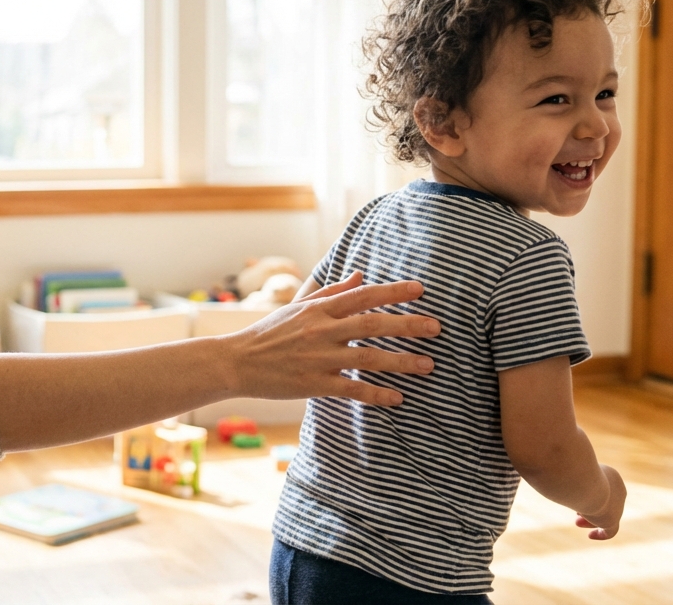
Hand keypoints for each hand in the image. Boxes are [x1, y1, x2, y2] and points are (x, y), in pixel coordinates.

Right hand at [225, 272, 437, 405]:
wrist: (236, 362)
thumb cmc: (269, 333)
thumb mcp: (298, 306)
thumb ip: (332, 291)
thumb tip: (361, 275)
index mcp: (319, 309)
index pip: (362, 295)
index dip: (393, 292)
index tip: (421, 290)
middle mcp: (321, 330)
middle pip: (372, 325)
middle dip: (407, 325)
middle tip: (436, 328)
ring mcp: (318, 358)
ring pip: (368, 358)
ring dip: (401, 362)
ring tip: (428, 365)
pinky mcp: (313, 384)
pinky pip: (351, 390)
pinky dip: (376, 394)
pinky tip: (398, 398)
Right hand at [576, 464, 625, 539]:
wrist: (583, 481)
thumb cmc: (573, 471)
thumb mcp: (571, 470)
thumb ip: (570, 474)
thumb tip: (561, 477)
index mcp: (612, 477)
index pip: (606, 488)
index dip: (592, 495)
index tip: (577, 500)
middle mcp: (618, 491)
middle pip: (607, 503)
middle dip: (591, 508)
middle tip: (577, 513)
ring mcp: (618, 506)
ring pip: (606, 516)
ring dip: (592, 520)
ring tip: (577, 522)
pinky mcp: (612, 519)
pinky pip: (611, 531)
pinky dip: (601, 534)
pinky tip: (591, 536)